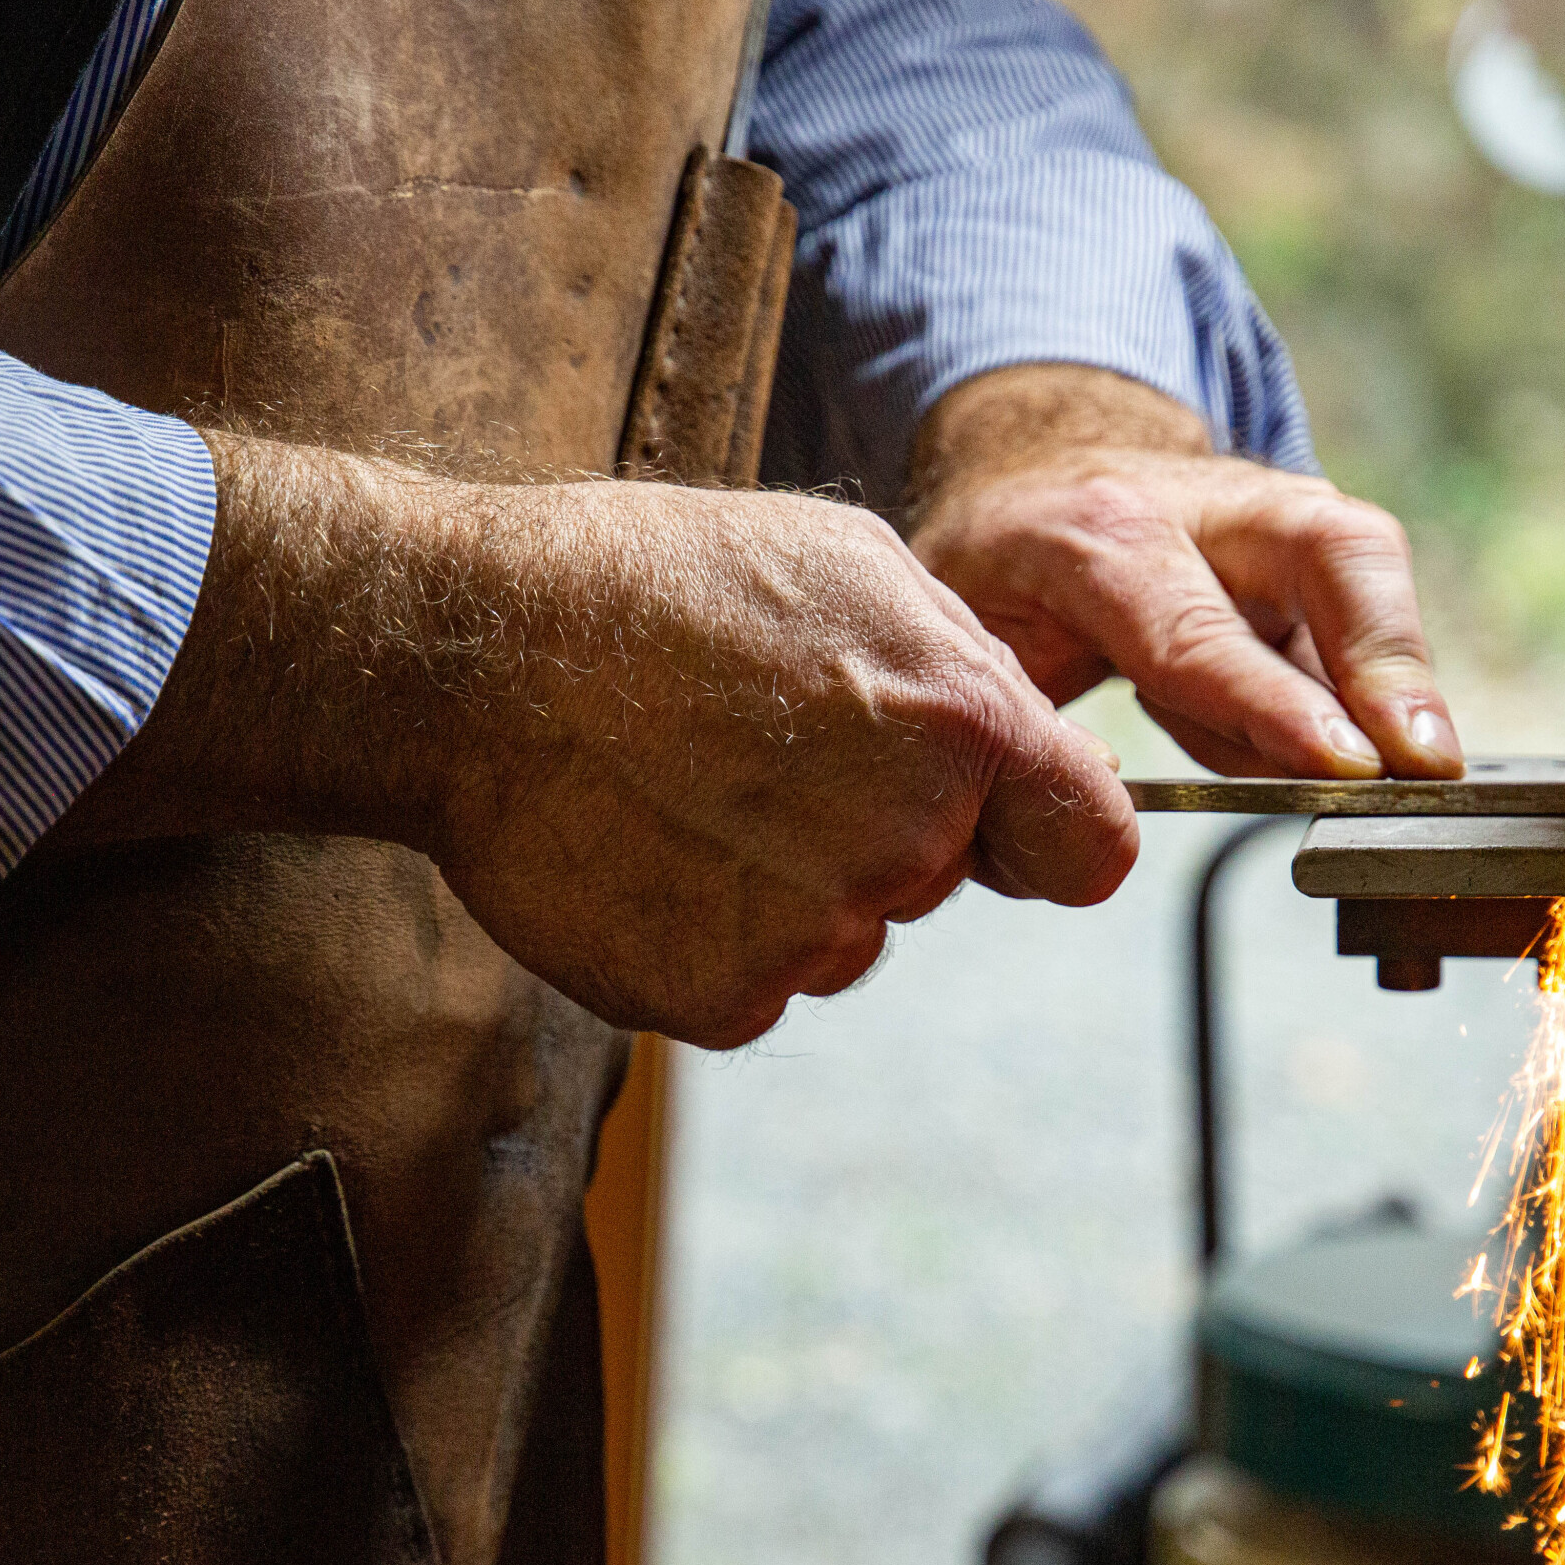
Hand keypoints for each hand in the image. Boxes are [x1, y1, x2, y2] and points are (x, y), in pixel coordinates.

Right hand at [60, 432, 1137, 1046]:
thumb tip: (1047, 763)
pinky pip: (755, 981)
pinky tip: (649, 847)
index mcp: (963, 726)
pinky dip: (709, 933)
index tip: (1005, 823)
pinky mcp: (722, 1000)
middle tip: (763, 749)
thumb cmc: (660, 584)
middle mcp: (905, 847)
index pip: (1092, 846)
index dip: (1047, 831)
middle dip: (881, 828)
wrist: (472, 656)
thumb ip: (969, 672)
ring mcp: (813, 936)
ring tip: (686, 784)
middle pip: (939, 879)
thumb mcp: (853, 563)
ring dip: (787, 883)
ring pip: (844, 933)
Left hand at [904, 364, 1463, 779]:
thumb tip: (1088, 798)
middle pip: (1334, 555)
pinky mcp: (1314, 548)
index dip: (1275, 706)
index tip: (1347, 766)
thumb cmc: (1000, 567)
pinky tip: (1359, 748)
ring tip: (1407, 771)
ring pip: (1370, 579)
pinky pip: (1364, 620)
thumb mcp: (970, 635)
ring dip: (1399, 682)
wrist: (1032, 474)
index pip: (1198, 634)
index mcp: (1098, 537)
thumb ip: (1018, 713)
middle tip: (1431, 760)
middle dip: (1391, 661)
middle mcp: (1204, 509)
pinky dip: (1376, 690)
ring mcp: (1272, 518)